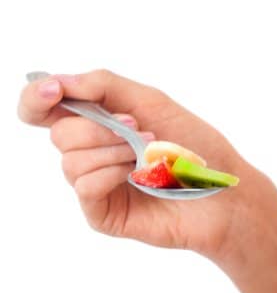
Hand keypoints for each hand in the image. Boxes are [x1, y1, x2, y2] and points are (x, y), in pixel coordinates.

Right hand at [17, 67, 265, 261]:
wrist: (224, 192)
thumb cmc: (195, 145)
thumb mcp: (150, 102)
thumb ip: (102, 86)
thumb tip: (57, 80)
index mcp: (97, 121)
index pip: (43, 107)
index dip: (36, 96)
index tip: (53, 90)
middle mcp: (90, 152)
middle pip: (58, 132)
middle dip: (98, 128)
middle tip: (136, 129)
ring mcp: (94, 184)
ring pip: (70, 160)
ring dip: (112, 151)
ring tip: (148, 155)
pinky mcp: (101, 212)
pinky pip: (85, 186)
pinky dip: (111, 174)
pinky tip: (138, 177)